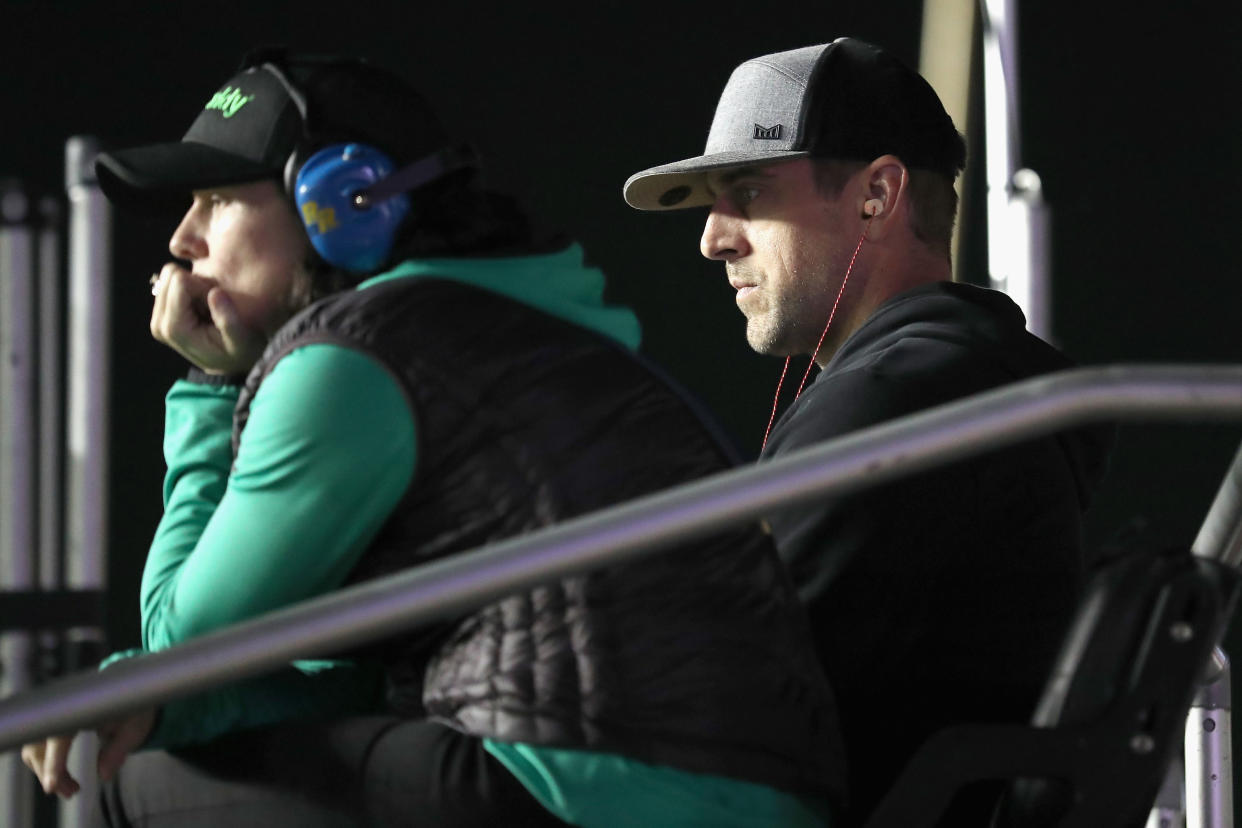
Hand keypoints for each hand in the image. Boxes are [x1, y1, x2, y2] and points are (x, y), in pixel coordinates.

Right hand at [19, 709, 155, 798]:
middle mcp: (64, 708)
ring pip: (34, 748)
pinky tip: (62, 778)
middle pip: (40, 744)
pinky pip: (38, 747)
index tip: (52, 784)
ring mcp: (55, 715)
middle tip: (71, 792)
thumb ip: (118, 750)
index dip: (55, 760)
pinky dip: (46, 765)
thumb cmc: (133, 709)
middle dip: (50, 773)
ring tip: (70, 788)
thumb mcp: (134, 728)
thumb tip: (104, 774)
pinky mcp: (52, 723)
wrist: (129, 693)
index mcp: (83, 705)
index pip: (60, 735)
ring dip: (46, 772)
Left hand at [150, 263, 268, 375]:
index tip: (215, 305)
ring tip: (206, 310)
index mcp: (175, 329)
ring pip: (168, 277)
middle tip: (210, 308)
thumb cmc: (238, 352)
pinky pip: (170, 284)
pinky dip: (188, 291)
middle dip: (195, 285)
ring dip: (192, 288)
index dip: (202, 287)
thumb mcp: (241, 340)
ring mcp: (157, 320)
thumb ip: (228, 319)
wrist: (228, 365)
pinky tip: (200, 310)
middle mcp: (159, 324)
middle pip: (170, 276)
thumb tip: (215, 293)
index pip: (180, 282)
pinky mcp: (159, 314)